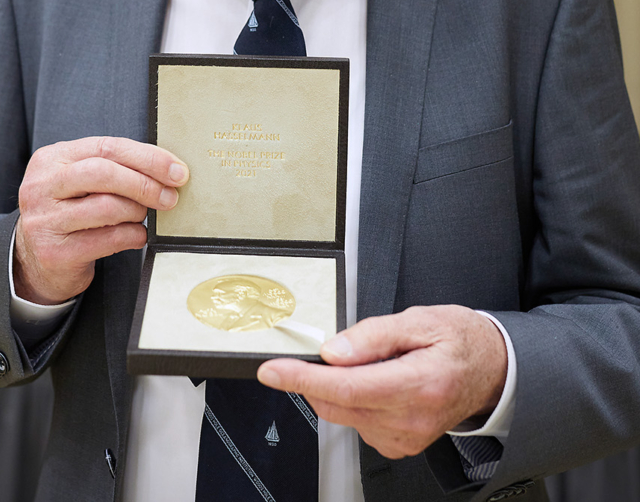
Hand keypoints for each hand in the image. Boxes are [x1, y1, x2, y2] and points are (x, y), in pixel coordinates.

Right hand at [14, 136, 188, 304]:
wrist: (34, 261)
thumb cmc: (69, 212)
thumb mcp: (80, 182)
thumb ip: (113, 168)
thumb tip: (167, 169)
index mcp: (51, 159)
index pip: (106, 147)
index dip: (147, 157)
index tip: (176, 169)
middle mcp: (42, 186)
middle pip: (104, 173)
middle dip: (145, 183)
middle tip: (170, 195)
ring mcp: (44, 220)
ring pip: (108, 207)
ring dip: (138, 211)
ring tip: (144, 215)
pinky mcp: (55, 252)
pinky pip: (108, 239)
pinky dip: (132, 235)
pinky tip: (137, 235)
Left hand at [257, 305, 506, 457]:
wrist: (493, 371)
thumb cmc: (460, 340)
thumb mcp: (419, 320)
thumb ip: (372, 335)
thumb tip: (333, 351)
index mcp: (418, 384)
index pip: (345, 387)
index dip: (302, 378)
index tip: (272, 371)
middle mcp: (411, 419)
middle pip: (338, 405)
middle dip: (315, 379)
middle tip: (323, 352)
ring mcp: (407, 438)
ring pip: (345, 415)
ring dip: (339, 389)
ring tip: (373, 362)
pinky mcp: (402, 445)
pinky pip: (359, 423)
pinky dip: (354, 401)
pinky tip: (378, 382)